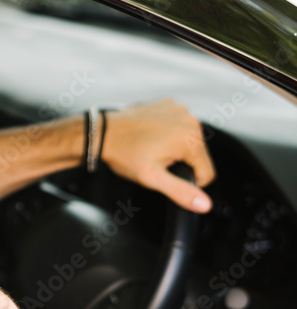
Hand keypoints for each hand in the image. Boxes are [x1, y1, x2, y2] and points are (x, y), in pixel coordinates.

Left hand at [101, 99, 215, 212]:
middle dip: (181, 162)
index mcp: (190, 139)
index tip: (167, 175)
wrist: (102, 131)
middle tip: (155, 159)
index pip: (207, 172)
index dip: (189, 181)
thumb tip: (204, 204)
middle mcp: (189, 120)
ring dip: (176, 146)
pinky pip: (179, 125)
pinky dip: (169, 131)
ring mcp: (179, 110)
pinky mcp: (170, 104)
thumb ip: (181, 192)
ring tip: (152, 147)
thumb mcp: (152, 178)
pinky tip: (151, 135)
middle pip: (199, 155)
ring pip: (189, 140)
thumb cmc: (123, 153)